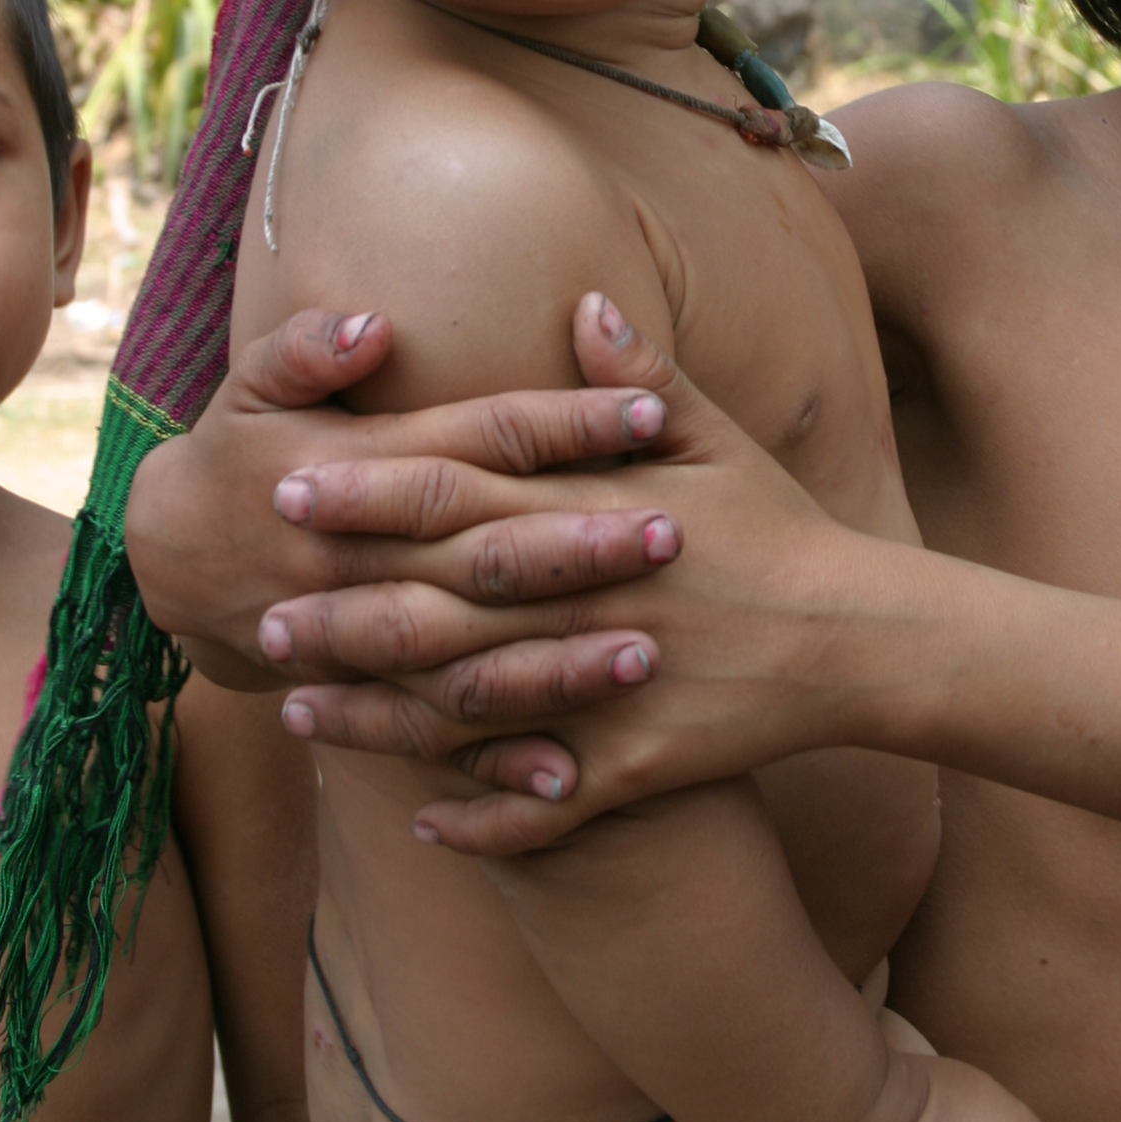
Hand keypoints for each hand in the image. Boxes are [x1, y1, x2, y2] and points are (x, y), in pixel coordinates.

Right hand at [125, 304, 674, 744]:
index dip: (564, 425)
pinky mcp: (359, 699)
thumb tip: (373, 327)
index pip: (479, 440)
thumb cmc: (236, 457)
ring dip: (554, 664)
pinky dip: (493, 769)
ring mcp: (359, 643)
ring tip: (644, 656)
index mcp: (355, 469)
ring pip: (467, 660)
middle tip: (673, 533)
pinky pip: (431, 741)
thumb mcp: (252, 386)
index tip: (649, 412)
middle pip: (484, 553)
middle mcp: (362, 562)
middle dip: (579, 546)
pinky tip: (569, 782)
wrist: (165, 565)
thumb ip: (307, 350)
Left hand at [271, 300, 892, 843]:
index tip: (292, 487)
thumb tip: (580, 302)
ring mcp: (608, 690)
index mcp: (596, 513)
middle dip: (342, 611)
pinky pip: (544, 803)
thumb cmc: (784, 529)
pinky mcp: (638, 766)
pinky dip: (480, 815)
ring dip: (378, 715)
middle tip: (258, 618)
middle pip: (439, 605)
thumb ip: (638, 378)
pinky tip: (418, 819)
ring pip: (468, 707)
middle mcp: (586, 600)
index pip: (460, 492)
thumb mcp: (719, 439)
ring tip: (299, 715)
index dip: (370, 491)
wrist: (862, 637)